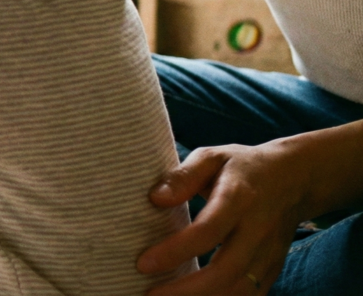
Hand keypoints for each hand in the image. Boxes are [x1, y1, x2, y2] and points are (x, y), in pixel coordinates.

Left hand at [137, 141, 309, 294]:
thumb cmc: (242, 166)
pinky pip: (250, 294)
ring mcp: (269, 253)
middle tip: (150, 294)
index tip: (143, 263)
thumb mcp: (212, 157)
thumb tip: (155, 199)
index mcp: (239, 198)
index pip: (207, 231)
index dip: (175, 251)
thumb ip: (183, 176)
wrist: (295, 178)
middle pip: (226, 270)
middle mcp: (257, 230)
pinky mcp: (273, 268)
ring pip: (240, 290)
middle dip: (187, 290)